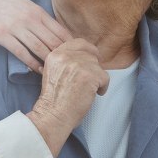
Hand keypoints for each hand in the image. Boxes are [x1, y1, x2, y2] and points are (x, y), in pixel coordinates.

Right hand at [0, 0, 72, 71]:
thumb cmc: (3, 1)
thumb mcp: (25, 4)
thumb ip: (39, 17)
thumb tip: (55, 33)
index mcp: (37, 11)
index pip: (60, 30)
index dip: (71, 44)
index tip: (78, 55)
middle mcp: (30, 19)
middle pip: (52, 41)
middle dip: (64, 55)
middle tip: (72, 68)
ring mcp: (16, 27)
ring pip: (39, 48)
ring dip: (49, 61)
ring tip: (57, 72)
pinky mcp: (3, 36)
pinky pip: (21, 52)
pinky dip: (32, 63)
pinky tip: (38, 70)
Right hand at [27, 39, 108, 154]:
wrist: (53, 115)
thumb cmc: (54, 99)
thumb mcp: (53, 71)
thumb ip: (65, 60)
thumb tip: (86, 54)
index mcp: (56, 54)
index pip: (78, 42)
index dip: (88, 50)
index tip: (92, 59)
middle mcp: (66, 56)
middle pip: (90, 55)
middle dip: (93, 68)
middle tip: (90, 81)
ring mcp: (78, 65)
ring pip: (98, 66)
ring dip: (97, 78)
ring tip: (87, 90)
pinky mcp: (90, 75)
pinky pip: (105, 78)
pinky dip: (102, 87)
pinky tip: (94, 94)